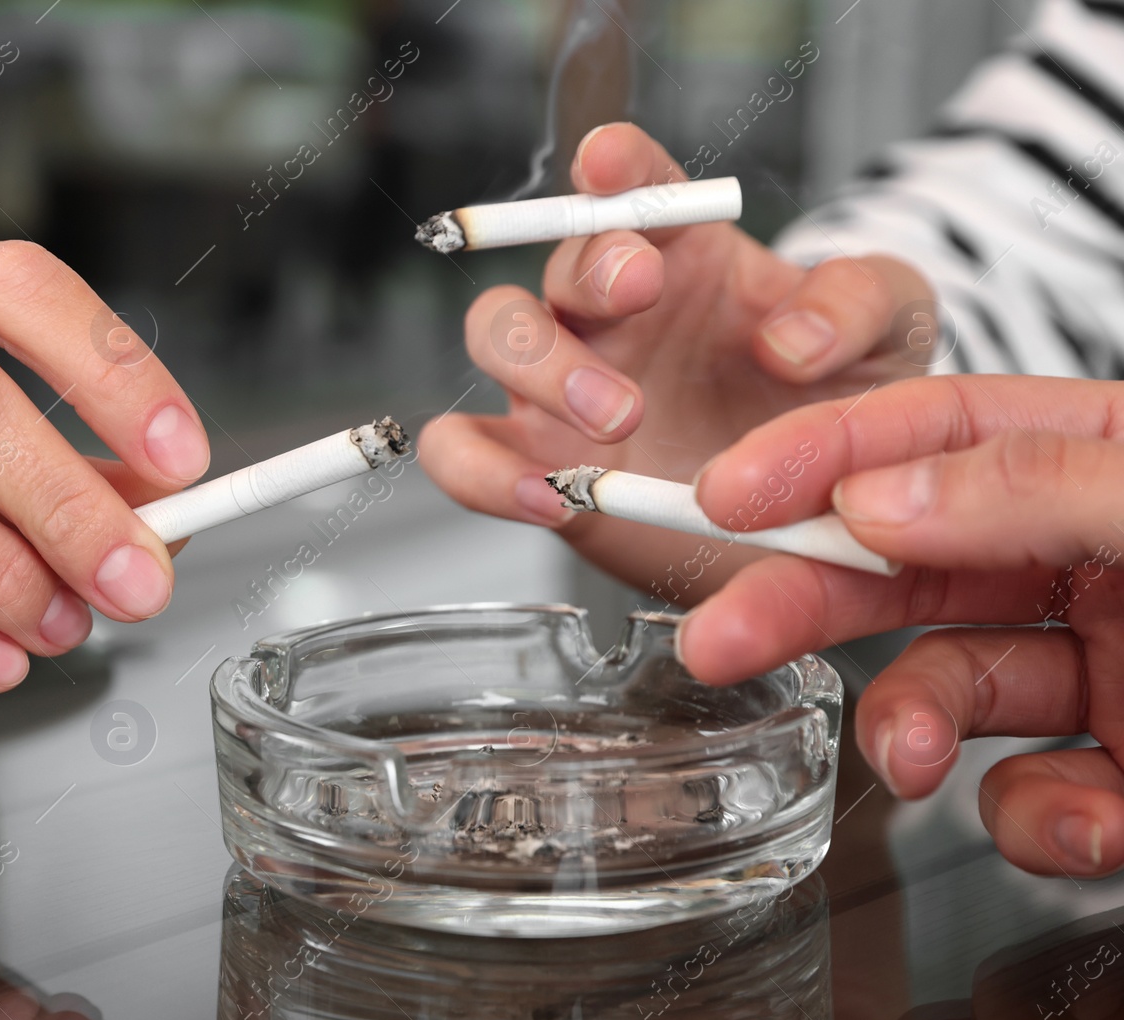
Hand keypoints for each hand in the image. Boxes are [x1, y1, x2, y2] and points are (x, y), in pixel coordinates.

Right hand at [420, 122, 934, 600]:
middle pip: (556, 258)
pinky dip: (483, 471)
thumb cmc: (838, 412)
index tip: (610, 164)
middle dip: (588, 270)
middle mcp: (607, 313)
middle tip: (638, 301)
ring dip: (539, 365)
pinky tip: (547, 494)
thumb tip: (791, 337)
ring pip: (495, 335)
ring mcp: (557, 387)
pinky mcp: (530, 463)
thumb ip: (860, 305)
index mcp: (683, 255)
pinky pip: (461, 452)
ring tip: (617, 420)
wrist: (807, 522)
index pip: (634, 185)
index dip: (614, 165)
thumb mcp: (891, 339)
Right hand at [684, 373, 1123, 877]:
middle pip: (903, 566)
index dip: (819, 453)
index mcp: (1100, 466)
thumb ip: (1038, 484)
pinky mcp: (1116, 773)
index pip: (936, 432)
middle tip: (716, 637)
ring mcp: (1101, 669)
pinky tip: (1098, 823)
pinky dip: (1037, 824)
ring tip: (916, 764)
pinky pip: (1025, 795)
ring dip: (909, 731)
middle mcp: (1088, 562)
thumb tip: (882, 496)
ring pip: (945, 689)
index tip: (726, 491)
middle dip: (801, 604)